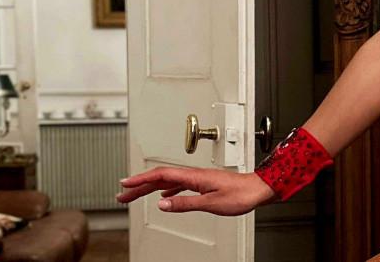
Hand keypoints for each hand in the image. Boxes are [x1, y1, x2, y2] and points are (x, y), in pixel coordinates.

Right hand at [116, 166, 276, 215]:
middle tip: (122, 193)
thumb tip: (162, 204)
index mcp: (194, 177)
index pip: (161, 175)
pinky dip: (166, 191)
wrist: (258, 189)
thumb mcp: (211, 203)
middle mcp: (194, 175)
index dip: (141, 179)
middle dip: (139, 185)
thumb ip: (186, 203)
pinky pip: (179, 185)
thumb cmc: (241, 194)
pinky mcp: (204, 184)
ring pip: (168, 181)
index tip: (125, 184)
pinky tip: (163, 198)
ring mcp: (199, 179)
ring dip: (150, 188)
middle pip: (161, 178)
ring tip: (135, 195)